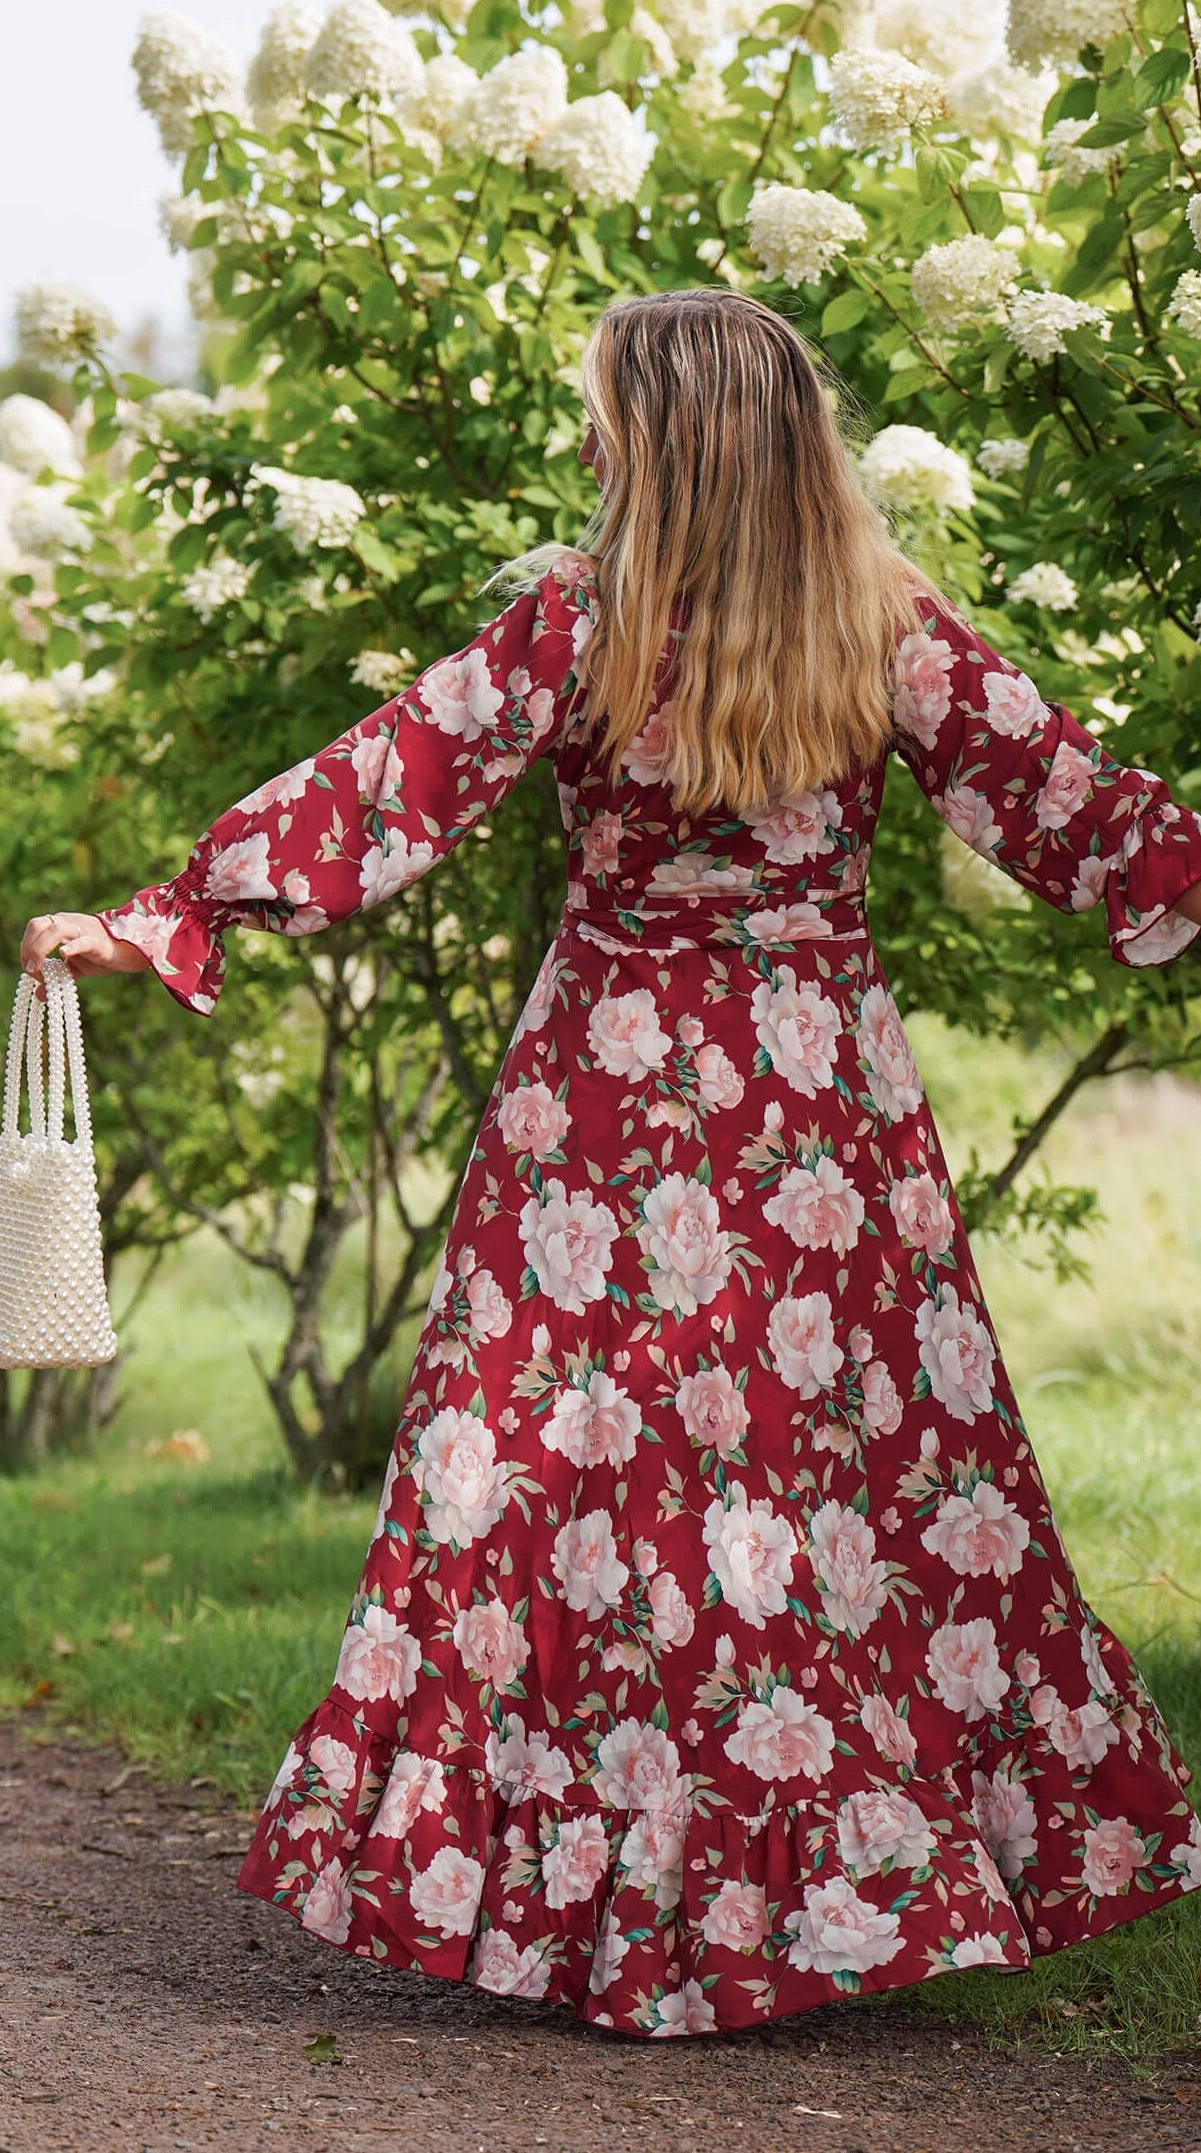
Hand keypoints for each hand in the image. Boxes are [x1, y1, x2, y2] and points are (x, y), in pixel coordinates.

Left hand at [20, 912, 151, 1000]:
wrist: (132, 951)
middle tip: (32, 970)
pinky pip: (83, 941)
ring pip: (55, 929)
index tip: (31, 971)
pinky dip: (72, 946)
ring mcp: (84, 930)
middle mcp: (69, 922)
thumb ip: (57, 978)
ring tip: (39, 970)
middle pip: (38, 924)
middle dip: (28, 948)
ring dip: (40, 949)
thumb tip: (40, 995)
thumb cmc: (102, 955)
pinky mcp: (99, 942)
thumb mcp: (75, 968)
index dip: (26, 949)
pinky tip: (64, 954)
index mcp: (60, 925)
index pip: (34, 929)